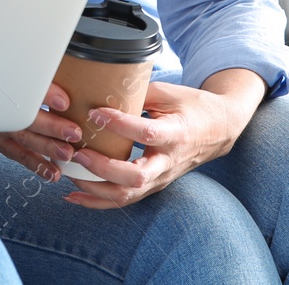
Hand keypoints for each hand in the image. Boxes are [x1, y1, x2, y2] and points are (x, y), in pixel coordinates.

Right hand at [0, 83, 85, 182]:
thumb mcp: (31, 77)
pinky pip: (20, 156)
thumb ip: (49, 81)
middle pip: (27, 118)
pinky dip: (37, 165)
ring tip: (67, 154)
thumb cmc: (21, 86)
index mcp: (10, 86)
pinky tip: (53, 172)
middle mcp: (4, 108)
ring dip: (48, 148)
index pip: (28, 89)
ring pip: (25, 139)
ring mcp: (2, 128)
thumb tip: (69, 85)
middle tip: (74, 133)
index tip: (65, 103)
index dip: (47, 95)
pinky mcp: (4, 144)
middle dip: (52, 127)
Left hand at [62, 81, 244, 208]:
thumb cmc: (193, 106)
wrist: (219, 129)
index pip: (146, 133)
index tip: (95, 113)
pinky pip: (125, 200)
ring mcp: (161, 178)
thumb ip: (139, 92)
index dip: (119, 124)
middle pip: (136, 176)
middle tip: (78, 152)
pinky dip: (97, 201)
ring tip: (69, 174)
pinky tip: (74, 195)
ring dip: (95, 188)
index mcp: (176, 133)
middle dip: (102, 168)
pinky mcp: (154, 185)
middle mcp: (168, 161)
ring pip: (127, 195)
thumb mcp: (170, 92)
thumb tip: (104, 87)